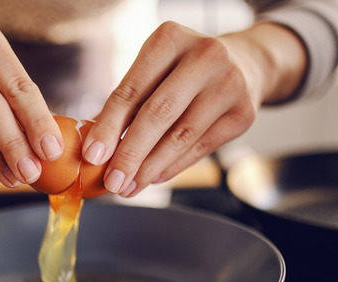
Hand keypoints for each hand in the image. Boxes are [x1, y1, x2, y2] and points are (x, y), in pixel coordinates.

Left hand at [82, 21, 306, 196]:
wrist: (245, 63)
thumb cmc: (185, 69)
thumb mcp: (156, 69)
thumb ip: (129, 102)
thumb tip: (97, 147)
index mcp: (170, 39)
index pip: (131, 90)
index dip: (108, 126)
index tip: (92, 155)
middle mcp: (205, 56)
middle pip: (158, 114)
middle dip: (130, 154)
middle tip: (112, 181)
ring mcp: (229, 83)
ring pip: (180, 136)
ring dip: (150, 168)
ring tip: (129, 187)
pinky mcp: (243, 113)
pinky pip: (200, 148)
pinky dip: (172, 166)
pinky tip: (153, 178)